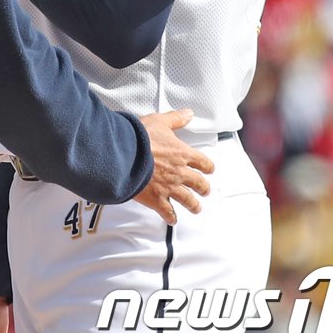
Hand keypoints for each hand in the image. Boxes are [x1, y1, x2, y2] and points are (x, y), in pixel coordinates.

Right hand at [134, 109, 213, 223]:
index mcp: (183, 154)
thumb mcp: (159, 122)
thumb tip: (189, 113)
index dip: (208, 166)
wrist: (123, 156)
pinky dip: (171, 217)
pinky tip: (172, 219)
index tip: (209, 169)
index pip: (203, 162)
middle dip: (204, 188)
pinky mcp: (156, 199)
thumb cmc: (139, 137)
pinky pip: (168, 212)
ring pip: (188, 200)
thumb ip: (175, 119)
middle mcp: (180, 173)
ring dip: (194, 205)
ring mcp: (169, 188)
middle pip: (200, 184)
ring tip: (196, 208)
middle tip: (205, 191)